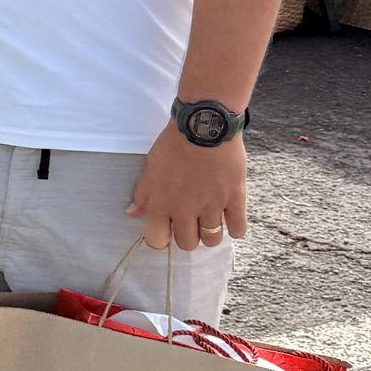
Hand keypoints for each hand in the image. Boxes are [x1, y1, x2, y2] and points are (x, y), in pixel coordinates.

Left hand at [126, 125, 247, 252]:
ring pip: (212, 240)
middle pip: (187, 244)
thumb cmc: (172, 144)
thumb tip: (132, 214)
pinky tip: (230, 220)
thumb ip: (142, 194)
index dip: (161, 238)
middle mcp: (185, 210)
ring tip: (209, 221)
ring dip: (210, 234)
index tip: (167, 231)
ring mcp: (211, 206)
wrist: (202, 126)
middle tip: (190, 224)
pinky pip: (239, 228)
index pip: (158, 240)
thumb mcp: (150, 167)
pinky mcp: (234, 199)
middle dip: (188, 237)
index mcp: (161, 204)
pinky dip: (235, 229)